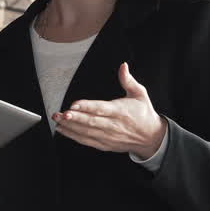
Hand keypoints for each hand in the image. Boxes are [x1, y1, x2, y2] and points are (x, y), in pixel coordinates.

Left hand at [52, 62, 166, 158]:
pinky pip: (87, 141)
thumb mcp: (140, 94)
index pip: (101, 109)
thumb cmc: (143, 114)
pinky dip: (74, 136)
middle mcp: (113, 125)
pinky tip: (63, 129)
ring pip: (86, 132)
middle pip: (91, 122)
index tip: (74, 104)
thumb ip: (128, 80)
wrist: (151, 137)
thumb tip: (123, 66)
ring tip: (58, 119)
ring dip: (70, 127)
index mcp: (120, 111)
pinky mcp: (105, 144)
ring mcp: (108, 136)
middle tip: (61, 113)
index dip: (86, 107)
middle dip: (74, 118)